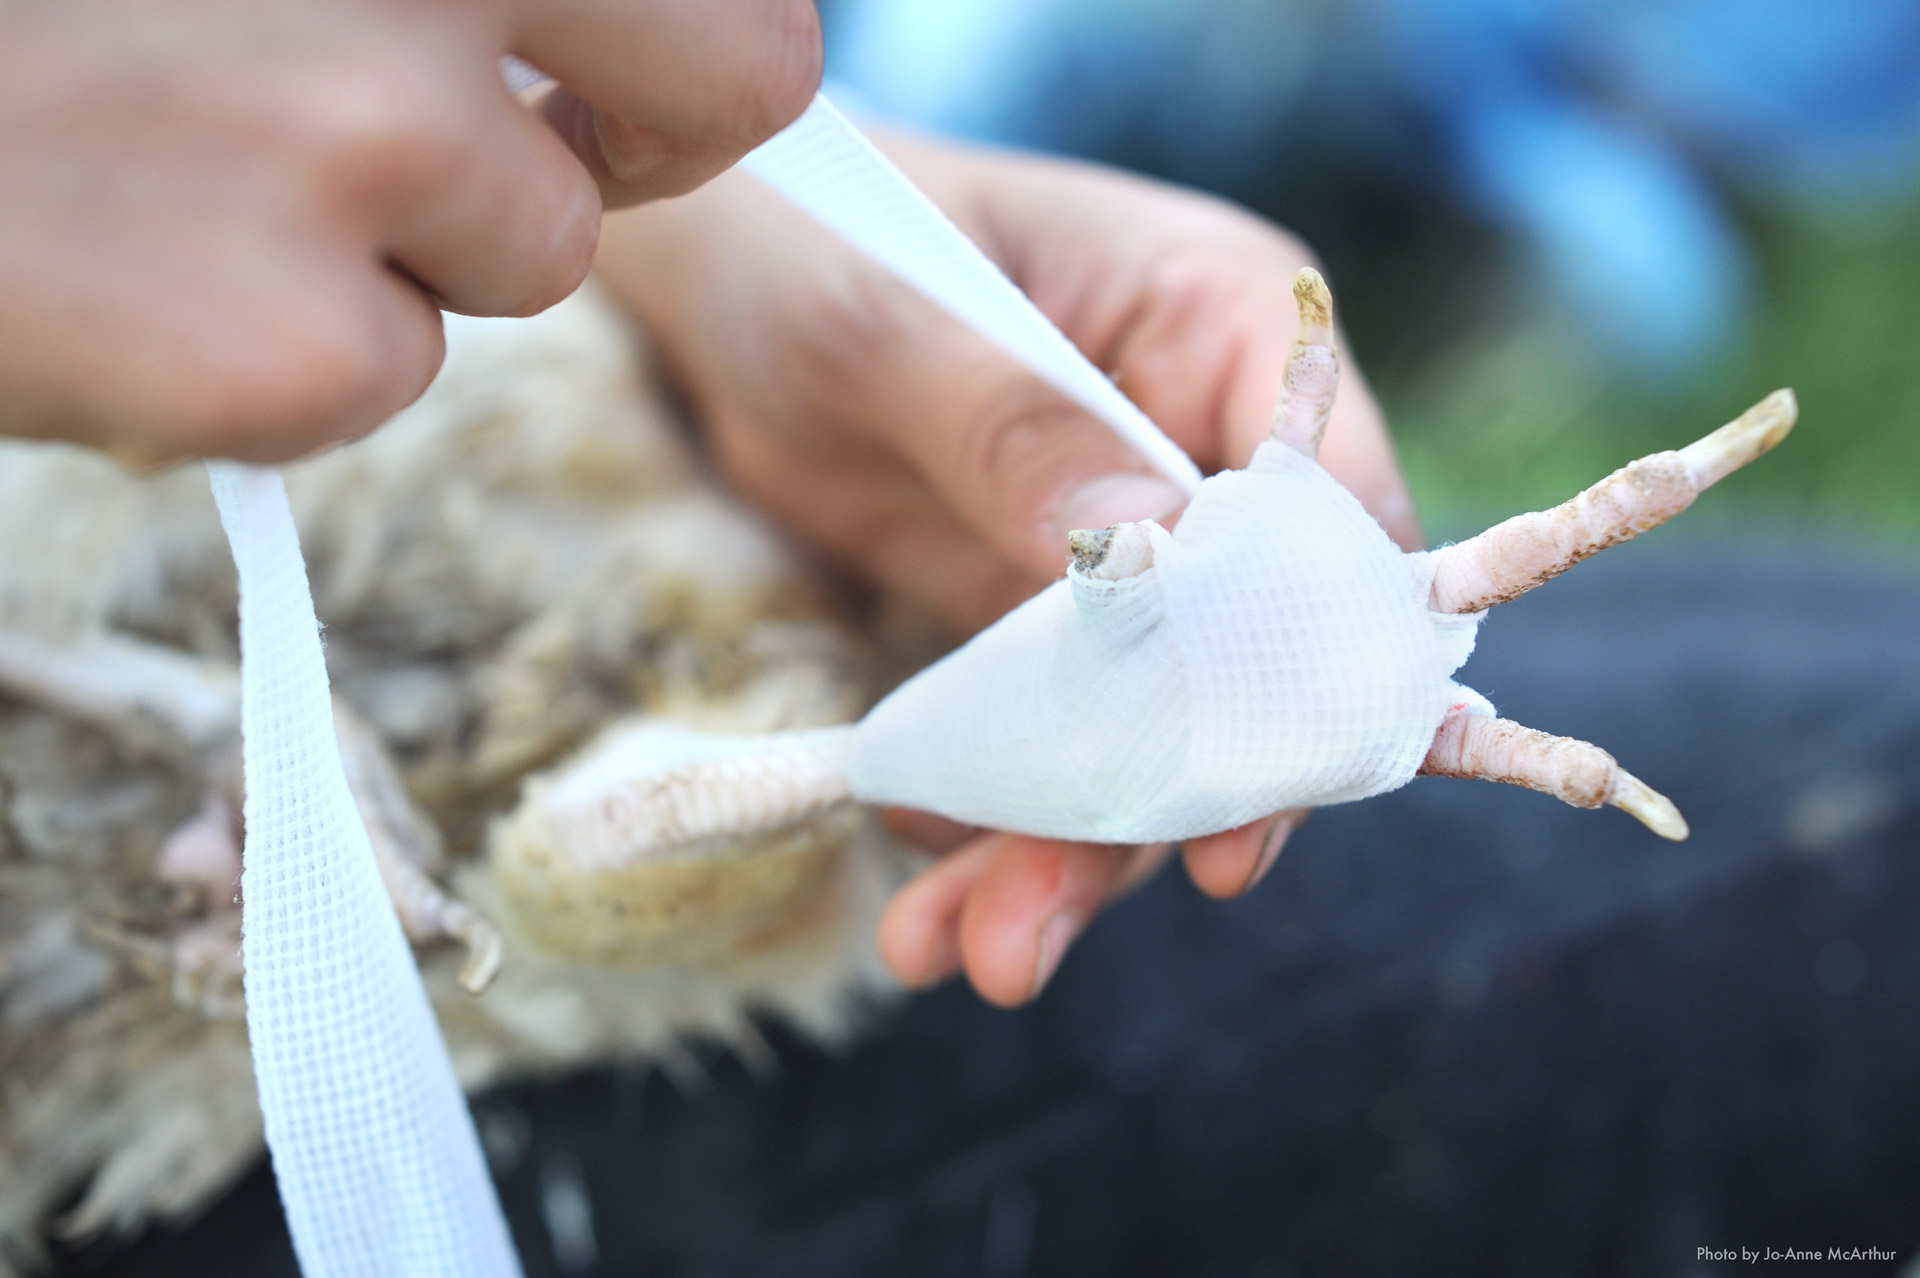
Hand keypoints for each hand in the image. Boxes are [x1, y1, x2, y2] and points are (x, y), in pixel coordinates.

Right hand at [0, 0, 821, 461]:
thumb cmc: (34, 23)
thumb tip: (592, 32)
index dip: (676, 29)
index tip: (599, 64)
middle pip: (734, 80)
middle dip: (652, 132)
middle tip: (548, 152)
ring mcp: (363, 153)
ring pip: (535, 253)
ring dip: (409, 246)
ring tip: (209, 187)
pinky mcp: (297, 346)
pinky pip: (386, 374)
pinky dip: (288, 356)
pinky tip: (145, 282)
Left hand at [597, 127, 1420, 1005]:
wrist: (729, 277)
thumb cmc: (830, 243)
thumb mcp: (902, 326)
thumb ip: (1023, 430)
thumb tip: (1147, 554)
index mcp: (1223, 332)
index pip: (1327, 517)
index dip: (1307, 670)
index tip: (1236, 818)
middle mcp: (1202, 454)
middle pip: (1242, 659)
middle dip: (1146, 811)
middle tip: (1023, 939)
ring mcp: (1128, 553)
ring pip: (1146, 728)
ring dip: (1058, 851)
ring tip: (953, 949)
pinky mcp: (1046, 622)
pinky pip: (1057, 740)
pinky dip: (998, 822)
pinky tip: (922, 892)